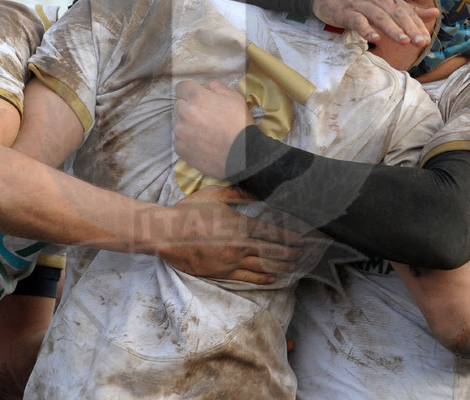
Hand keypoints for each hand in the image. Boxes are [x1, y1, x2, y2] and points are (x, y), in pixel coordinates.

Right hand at [149, 186, 303, 284]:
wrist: (167, 234)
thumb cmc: (189, 212)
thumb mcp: (214, 195)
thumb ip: (239, 193)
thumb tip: (258, 192)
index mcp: (239, 224)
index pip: (272, 232)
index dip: (289, 236)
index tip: (301, 238)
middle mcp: (239, 244)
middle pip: (272, 250)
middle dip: (289, 252)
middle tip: (302, 252)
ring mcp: (231, 260)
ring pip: (263, 265)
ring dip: (281, 266)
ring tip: (293, 265)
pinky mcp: (222, 272)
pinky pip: (247, 277)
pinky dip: (262, 278)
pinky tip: (272, 278)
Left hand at [174, 80, 254, 178]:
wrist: (242, 156)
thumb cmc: (239, 124)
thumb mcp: (234, 97)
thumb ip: (216, 87)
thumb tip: (204, 87)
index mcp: (197, 97)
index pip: (181, 87)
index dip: (190, 91)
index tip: (198, 98)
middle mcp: (184, 113)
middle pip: (179, 105)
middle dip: (189, 108)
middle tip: (205, 117)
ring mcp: (180, 132)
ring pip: (178, 123)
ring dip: (188, 124)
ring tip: (205, 133)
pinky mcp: (180, 148)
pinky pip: (179, 139)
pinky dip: (188, 140)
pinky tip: (202, 144)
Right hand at [312, 0, 438, 46]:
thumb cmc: (359, 0)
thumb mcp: (385, 2)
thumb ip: (409, 10)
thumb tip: (435, 13)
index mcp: (388, 0)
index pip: (406, 12)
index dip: (416, 25)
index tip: (426, 40)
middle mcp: (377, 1)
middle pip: (396, 14)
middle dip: (409, 28)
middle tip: (420, 42)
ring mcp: (361, 7)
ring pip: (379, 17)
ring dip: (392, 29)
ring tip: (403, 41)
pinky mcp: (346, 13)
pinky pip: (357, 22)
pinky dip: (366, 29)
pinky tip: (374, 39)